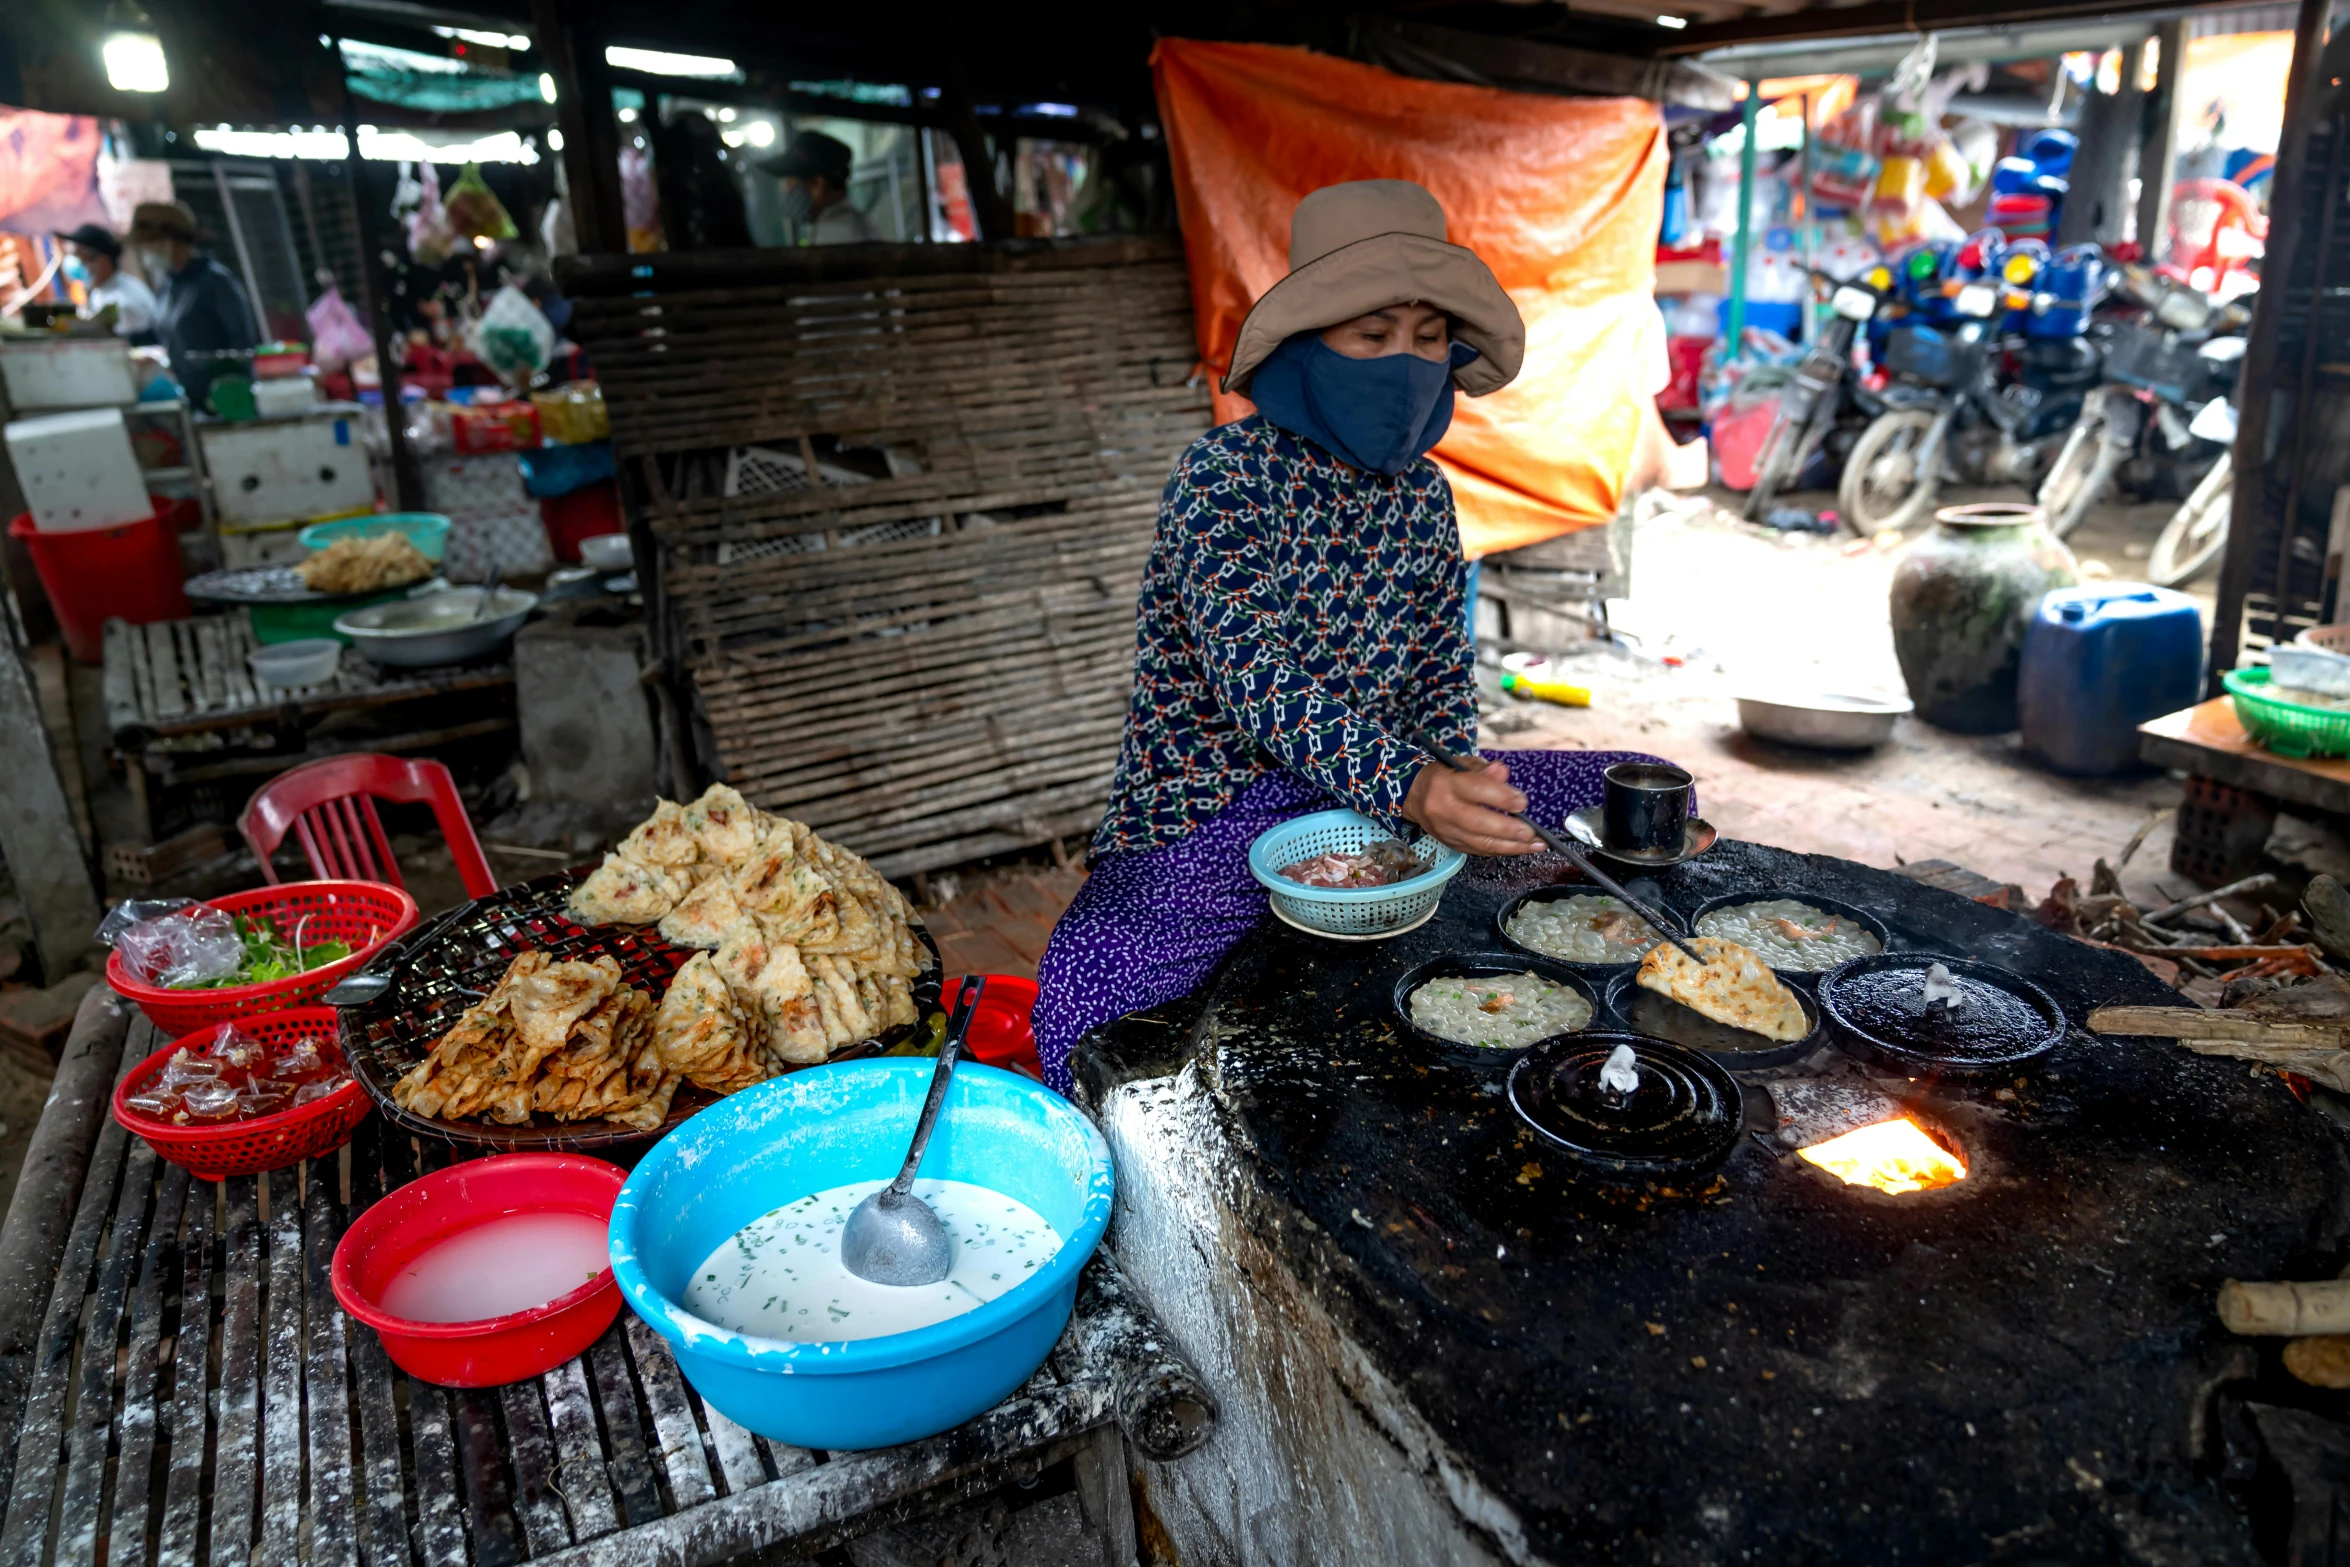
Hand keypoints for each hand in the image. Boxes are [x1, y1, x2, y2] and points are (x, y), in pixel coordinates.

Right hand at [1403, 758, 1541, 856]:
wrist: (1414, 796)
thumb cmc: (1445, 776)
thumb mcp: (1461, 764)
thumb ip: (1484, 770)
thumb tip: (1503, 773)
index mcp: (1446, 783)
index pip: (1476, 790)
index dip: (1501, 798)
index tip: (1522, 803)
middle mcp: (1443, 809)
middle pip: (1477, 823)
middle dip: (1508, 830)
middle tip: (1532, 833)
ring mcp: (1446, 830)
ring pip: (1480, 843)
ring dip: (1511, 846)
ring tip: (1535, 845)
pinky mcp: (1450, 844)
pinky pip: (1478, 850)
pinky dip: (1501, 850)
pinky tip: (1519, 848)